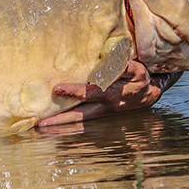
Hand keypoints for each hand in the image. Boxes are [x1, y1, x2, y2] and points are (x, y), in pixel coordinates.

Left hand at [39, 60, 163, 126]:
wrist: (148, 93)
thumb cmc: (139, 77)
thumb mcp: (136, 70)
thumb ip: (123, 66)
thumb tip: (112, 59)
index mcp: (113, 93)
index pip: (91, 93)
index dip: (75, 92)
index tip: (57, 89)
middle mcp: (105, 106)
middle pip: (80, 116)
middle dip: (61, 119)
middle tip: (41, 123)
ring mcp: (100, 112)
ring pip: (79, 123)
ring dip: (61, 127)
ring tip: (40, 129)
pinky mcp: (97, 114)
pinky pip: (81, 123)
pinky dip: (66, 127)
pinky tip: (50, 128)